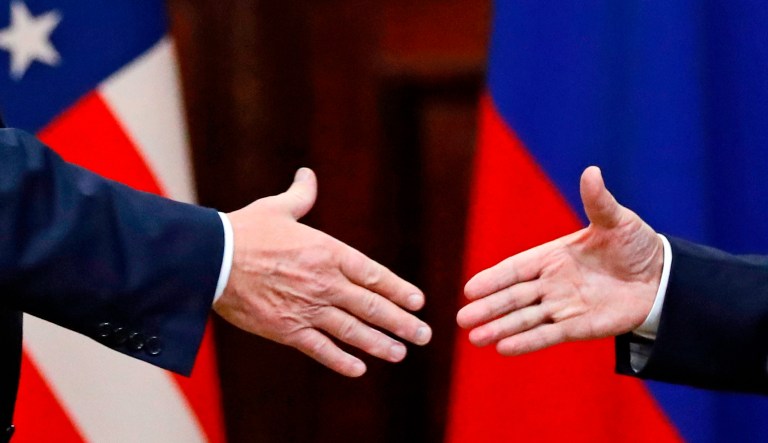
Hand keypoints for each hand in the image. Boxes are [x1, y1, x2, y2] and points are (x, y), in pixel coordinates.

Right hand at [214, 168, 431, 376]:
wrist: (211, 259)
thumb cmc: (244, 230)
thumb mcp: (278, 209)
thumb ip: (301, 196)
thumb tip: (307, 175)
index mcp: (328, 252)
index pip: (374, 275)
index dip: (399, 290)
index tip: (419, 302)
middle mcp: (325, 282)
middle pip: (372, 307)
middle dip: (402, 323)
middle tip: (423, 335)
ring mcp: (307, 309)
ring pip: (353, 331)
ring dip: (380, 344)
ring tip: (400, 354)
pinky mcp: (286, 330)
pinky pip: (321, 350)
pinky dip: (341, 361)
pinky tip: (359, 369)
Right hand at [456, 166, 662, 355]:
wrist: (663, 278)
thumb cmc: (636, 245)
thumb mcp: (617, 221)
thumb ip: (598, 202)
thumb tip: (592, 172)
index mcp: (554, 256)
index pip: (516, 269)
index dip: (493, 279)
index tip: (470, 289)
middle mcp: (552, 283)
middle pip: (514, 297)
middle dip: (489, 308)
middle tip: (462, 319)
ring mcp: (563, 306)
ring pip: (525, 319)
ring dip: (500, 328)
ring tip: (475, 338)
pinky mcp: (578, 326)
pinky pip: (548, 335)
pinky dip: (527, 342)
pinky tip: (503, 349)